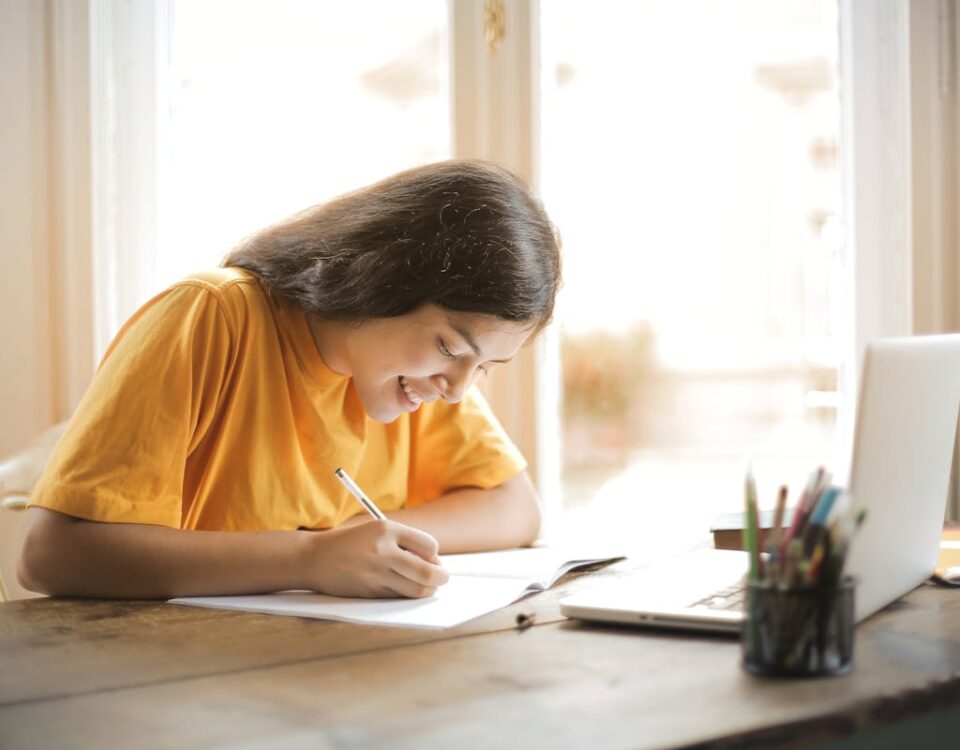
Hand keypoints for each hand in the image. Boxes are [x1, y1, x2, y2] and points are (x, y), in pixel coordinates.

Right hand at [302, 520, 448, 597]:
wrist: (314, 558)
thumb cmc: (352, 543)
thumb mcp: (377, 531)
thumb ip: (405, 543)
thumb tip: (435, 563)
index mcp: (386, 529)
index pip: (429, 545)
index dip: (435, 555)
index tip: (432, 558)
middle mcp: (382, 551)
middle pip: (427, 572)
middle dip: (441, 578)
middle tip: (442, 578)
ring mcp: (376, 573)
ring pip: (416, 589)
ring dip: (428, 589)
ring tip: (427, 585)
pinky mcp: (369, 591)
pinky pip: (399, 596)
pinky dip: (408, 594)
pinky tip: (404, 588)